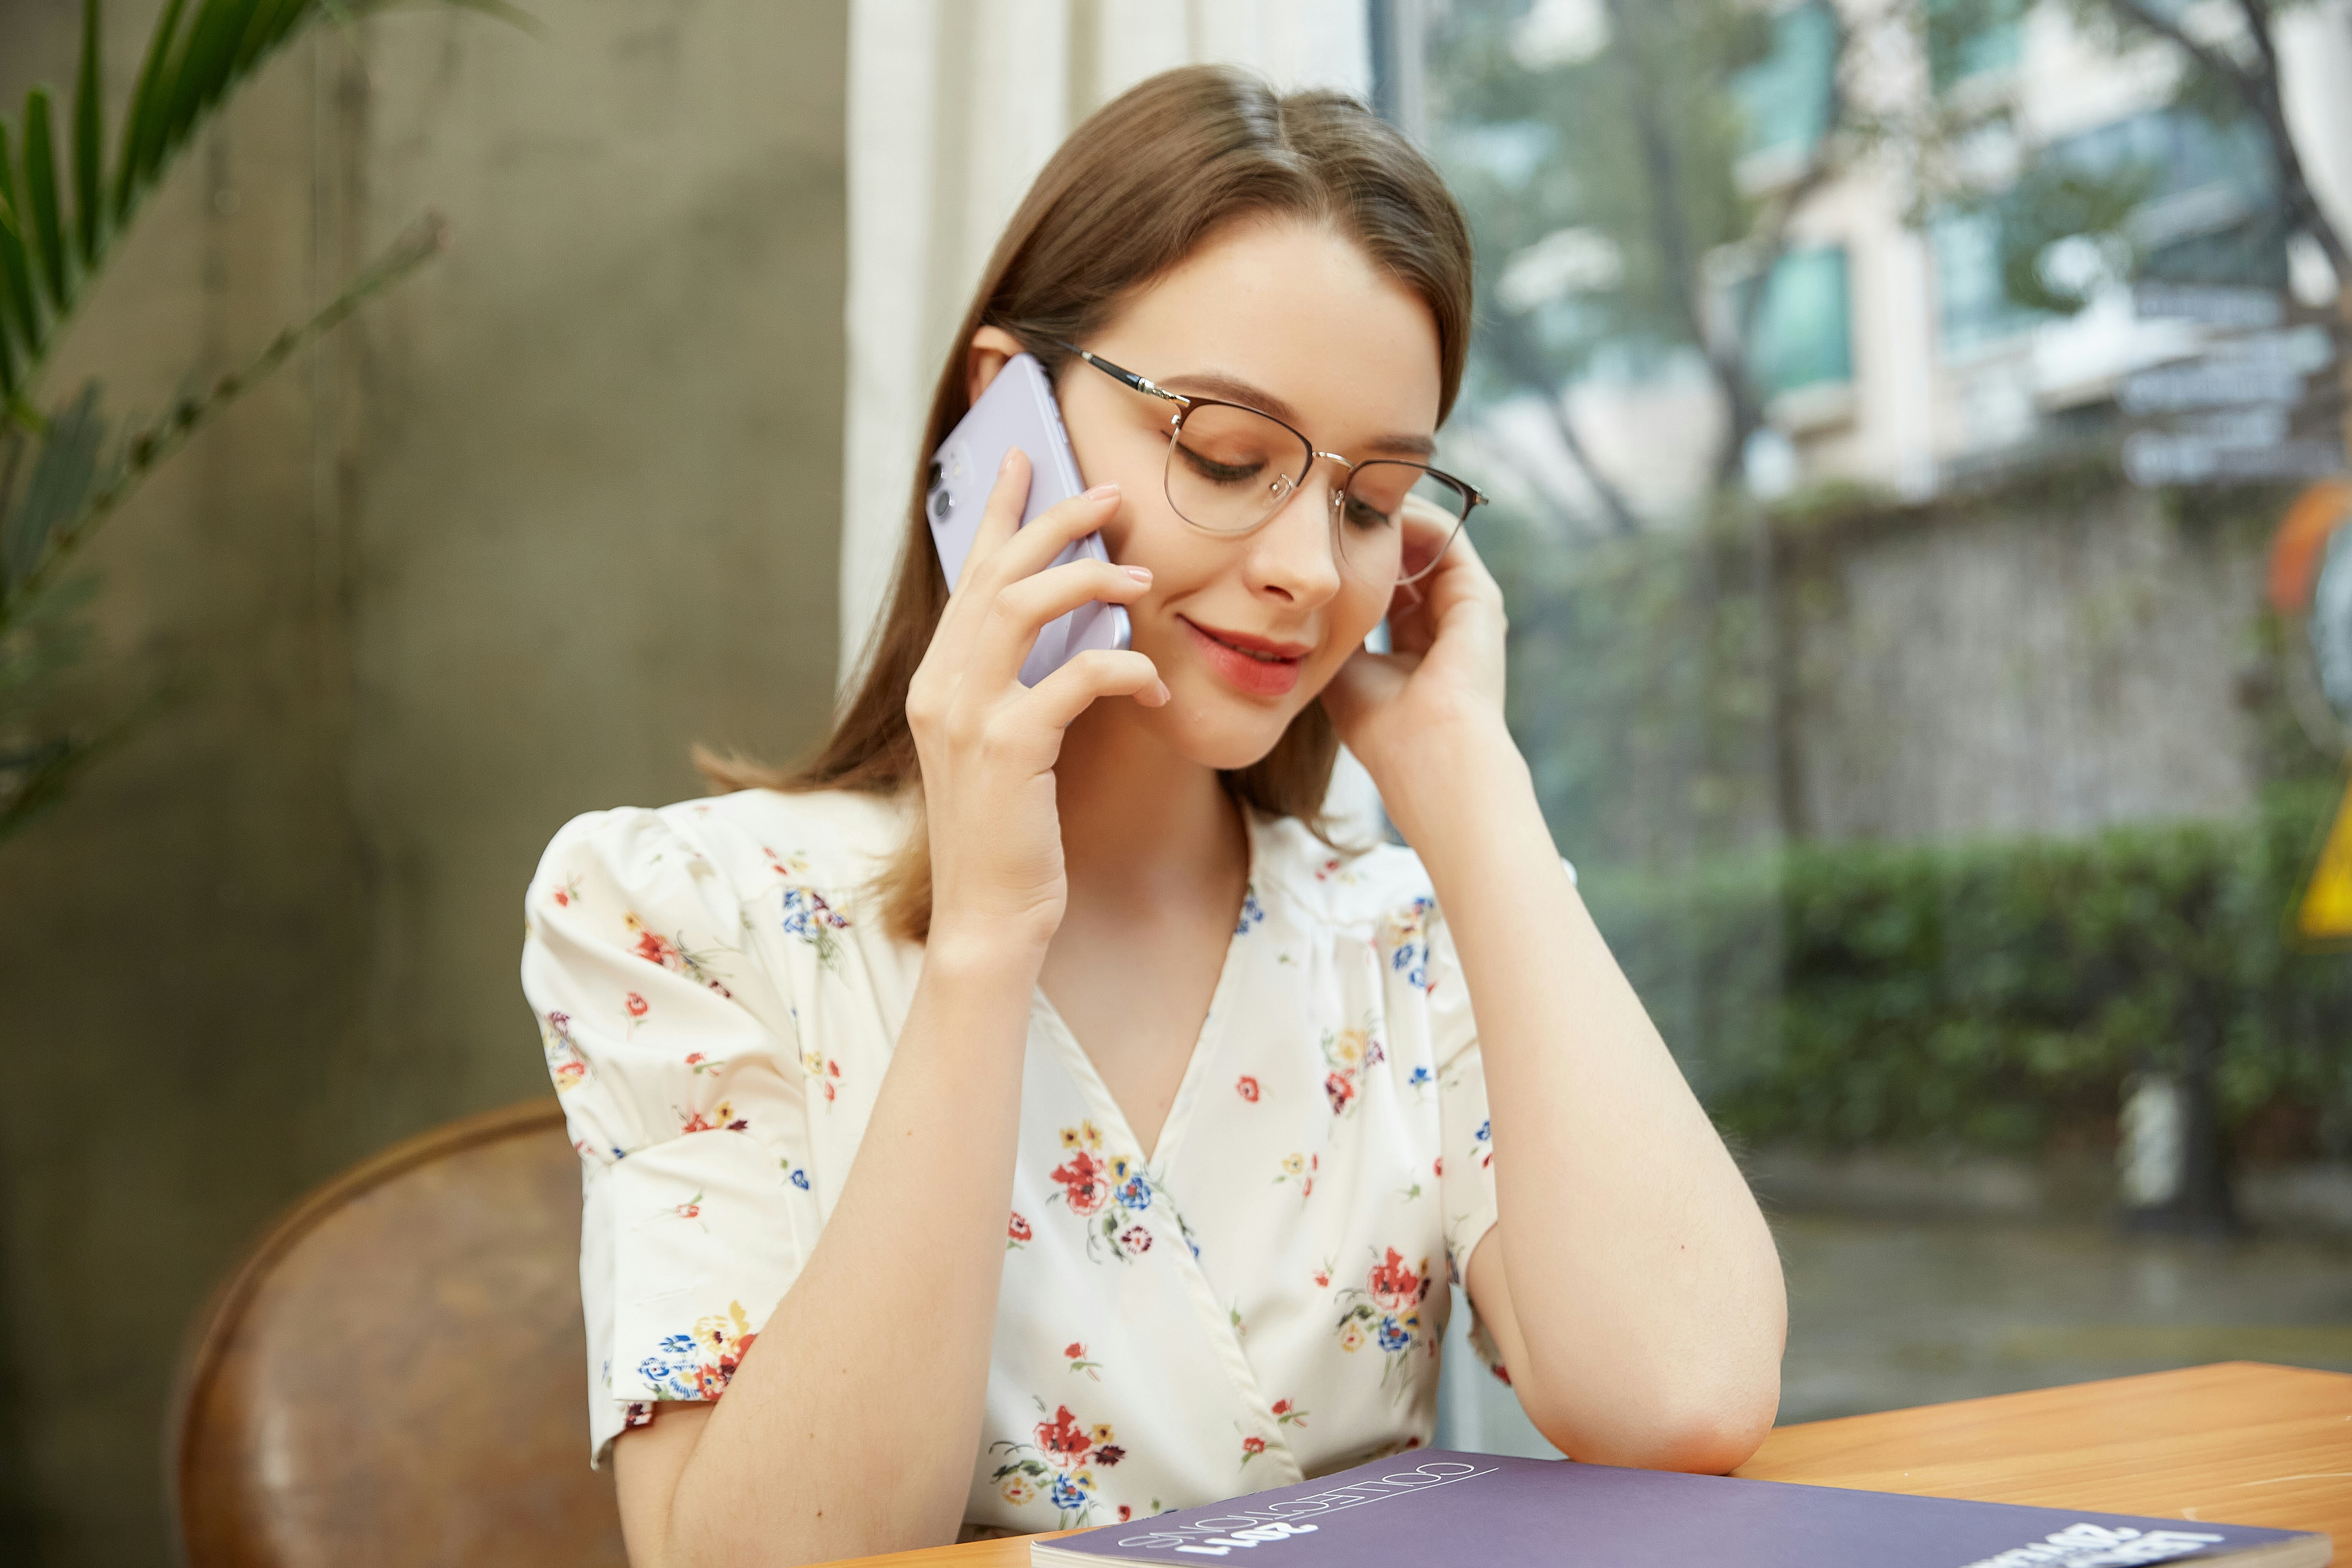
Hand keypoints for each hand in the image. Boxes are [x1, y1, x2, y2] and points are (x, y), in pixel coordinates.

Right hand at [904, 452, 1166, 958]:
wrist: (989, 917)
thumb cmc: (1012, 836)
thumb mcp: (1010, 746)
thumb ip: (1022, 685)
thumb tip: (1075, 628)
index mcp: (939, 680)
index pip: (967, 576)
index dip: (996, 512)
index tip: (1025, 458)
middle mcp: (941, 687)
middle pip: (994, 573)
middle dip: (1052, 521)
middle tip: (1110, 494)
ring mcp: (967, 715)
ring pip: (1023, 607)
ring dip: (1087, 579)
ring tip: (1142, 575)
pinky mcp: (1007, 748)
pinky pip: (1072, 678)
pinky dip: (1122, 669)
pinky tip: (1156, 685)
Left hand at [1319, 499, 1513, 835]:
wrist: (1428, 753)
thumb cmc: (1382, 728)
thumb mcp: (1344, 668)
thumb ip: (1332, 629)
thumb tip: (1305, 595)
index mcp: (1412, 646)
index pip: (1384, 585)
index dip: (1350, 560)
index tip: (1314, 539)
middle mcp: (1443, 622)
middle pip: (1406, 558)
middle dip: (1368, 530)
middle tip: (1328, 504)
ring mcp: (1465, 607)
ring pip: (1426, 541)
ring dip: (1387, 518)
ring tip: (1345, 496)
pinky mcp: (1479, 594)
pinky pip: (1444, 537)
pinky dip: (1411, 518)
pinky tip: (1372, 510)